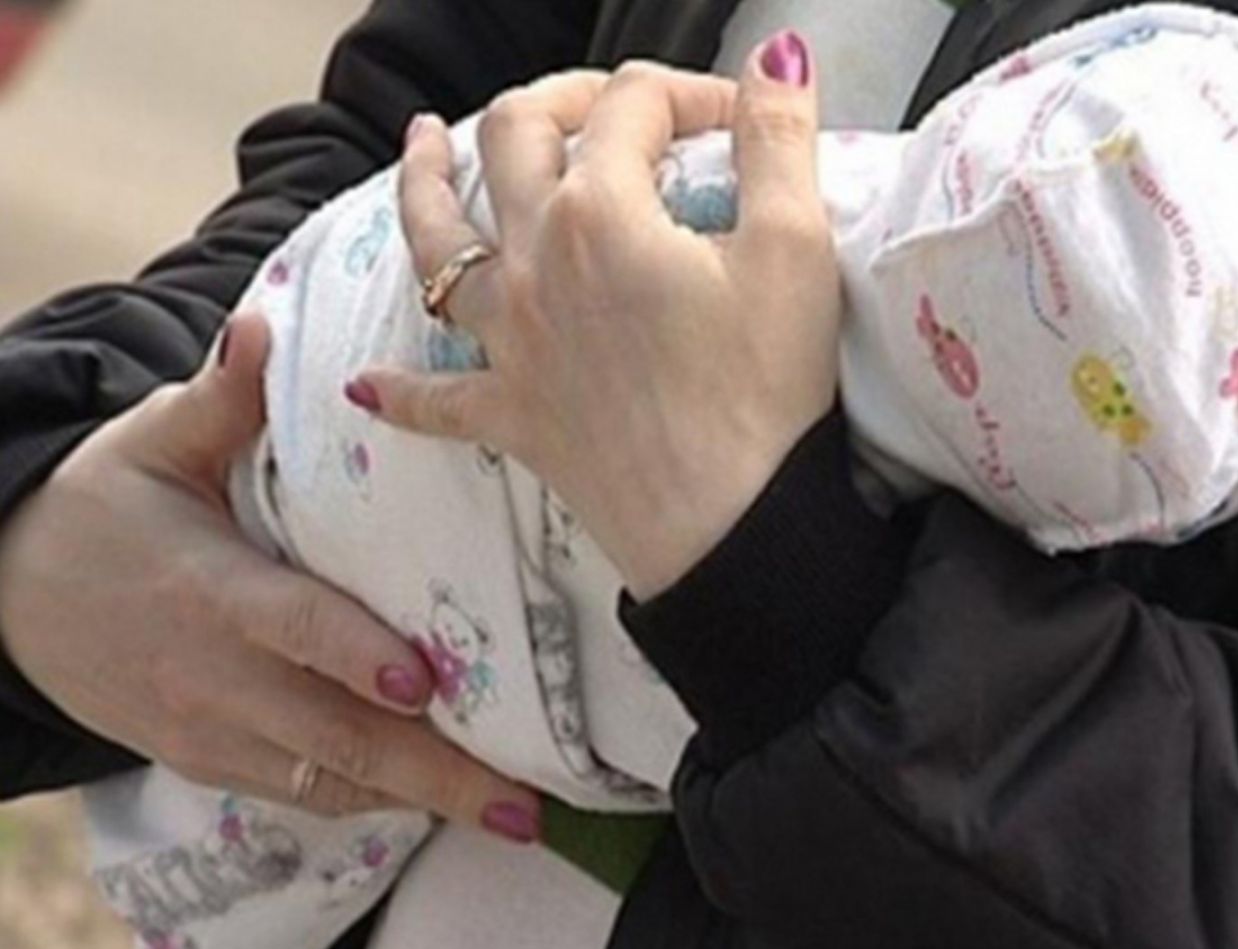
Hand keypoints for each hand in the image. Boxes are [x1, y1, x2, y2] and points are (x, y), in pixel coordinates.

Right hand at [0, 315, 541, 839]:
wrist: (11, 600)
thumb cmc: (106, 507)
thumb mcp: (150, 443)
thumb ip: (219, 398)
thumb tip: (262, 326)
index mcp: (210, 589)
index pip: (294, 627)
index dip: (356, 660)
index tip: (426, 685)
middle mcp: (216, 677)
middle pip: (334, 735)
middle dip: (434, 774)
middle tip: (525, 808)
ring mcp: (214, 733)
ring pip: (328, 782)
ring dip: (422, 803)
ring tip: (515, 821)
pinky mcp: (214, 764)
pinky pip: (305, 794)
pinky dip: (375, 802)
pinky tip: (447, 805)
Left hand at [352, 35, 838, 598]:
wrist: (729, 528)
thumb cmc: (766, 393)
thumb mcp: (796, 251)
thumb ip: (781, 139)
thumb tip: (776, 54)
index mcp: (602, 211)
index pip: (632, 106)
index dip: (689, 91)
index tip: (739, 117)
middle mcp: (536, 261)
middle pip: (515, 139)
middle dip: (556, 101)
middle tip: (596, 103)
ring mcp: (511, 340)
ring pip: (439, 243)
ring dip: (423, 183)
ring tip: (419, 145)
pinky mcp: (511, 414)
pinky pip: (436, 398)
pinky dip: (402, 387)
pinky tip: (364, 383)